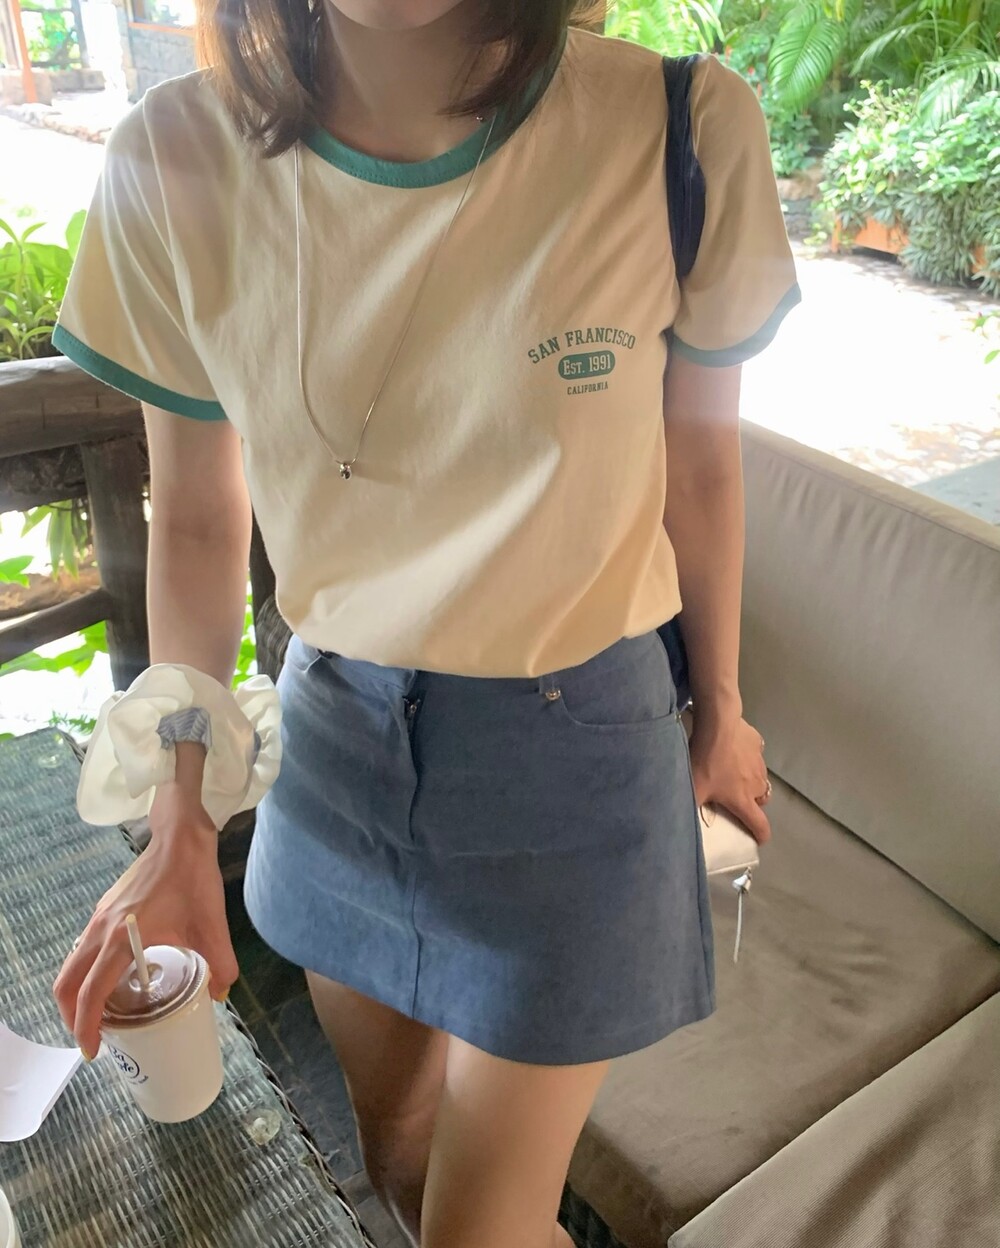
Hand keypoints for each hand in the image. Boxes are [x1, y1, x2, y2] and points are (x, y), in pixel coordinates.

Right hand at [53, 786, 238, 1060]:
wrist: (180, 837)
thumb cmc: (192, 878)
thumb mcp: (212, 924)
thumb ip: (221, 963)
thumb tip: (222, 996)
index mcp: (120, 939)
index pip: (91, 993)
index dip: (86, 1027)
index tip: (93, 1051)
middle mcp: (100, 930)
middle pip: (67, 984)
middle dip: (71, 1017)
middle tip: (92, 1039)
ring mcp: (99, 918)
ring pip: (72, 966)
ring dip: (76, 995)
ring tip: (101, 1015)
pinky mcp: (105, 910)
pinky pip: (83, 951)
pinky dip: (86, 973)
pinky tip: (113, 980)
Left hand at [688, 712, 771, 845]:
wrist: (718, 724)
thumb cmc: (705, 761)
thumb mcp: (693, 788)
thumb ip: (689, 807)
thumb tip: (682, 824)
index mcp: (743, 799)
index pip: (759, 825)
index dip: (760, 835)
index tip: (758, 839)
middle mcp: (757, 784)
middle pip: (761, 801)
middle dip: (752, 803)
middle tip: (734, 797)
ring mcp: (760, 763)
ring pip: (759, 778)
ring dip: (750, 780)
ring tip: (731, 772)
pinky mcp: (758, 743)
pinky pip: (755, 755)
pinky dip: (748, 757)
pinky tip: (733, 750)